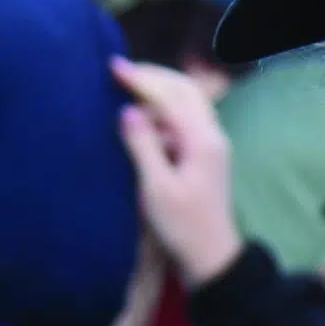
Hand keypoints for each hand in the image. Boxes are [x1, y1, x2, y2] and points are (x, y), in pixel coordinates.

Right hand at [114, 58, 247, 289]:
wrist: (211, 259)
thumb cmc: (182, 227)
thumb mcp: (156, 188)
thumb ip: (142, 146)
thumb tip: (128, 110)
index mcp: (202, 140)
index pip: (170, 96)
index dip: (140, 79)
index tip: (112, 66)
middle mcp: (212, 136)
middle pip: (185, 89)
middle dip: (154, 76)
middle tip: (121, 70)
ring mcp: (210, 145)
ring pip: (187, 103)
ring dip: (160, 91)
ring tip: (127, 88)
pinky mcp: (203, 156)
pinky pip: (185, 120)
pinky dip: (164, 110)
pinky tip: (142, 117)